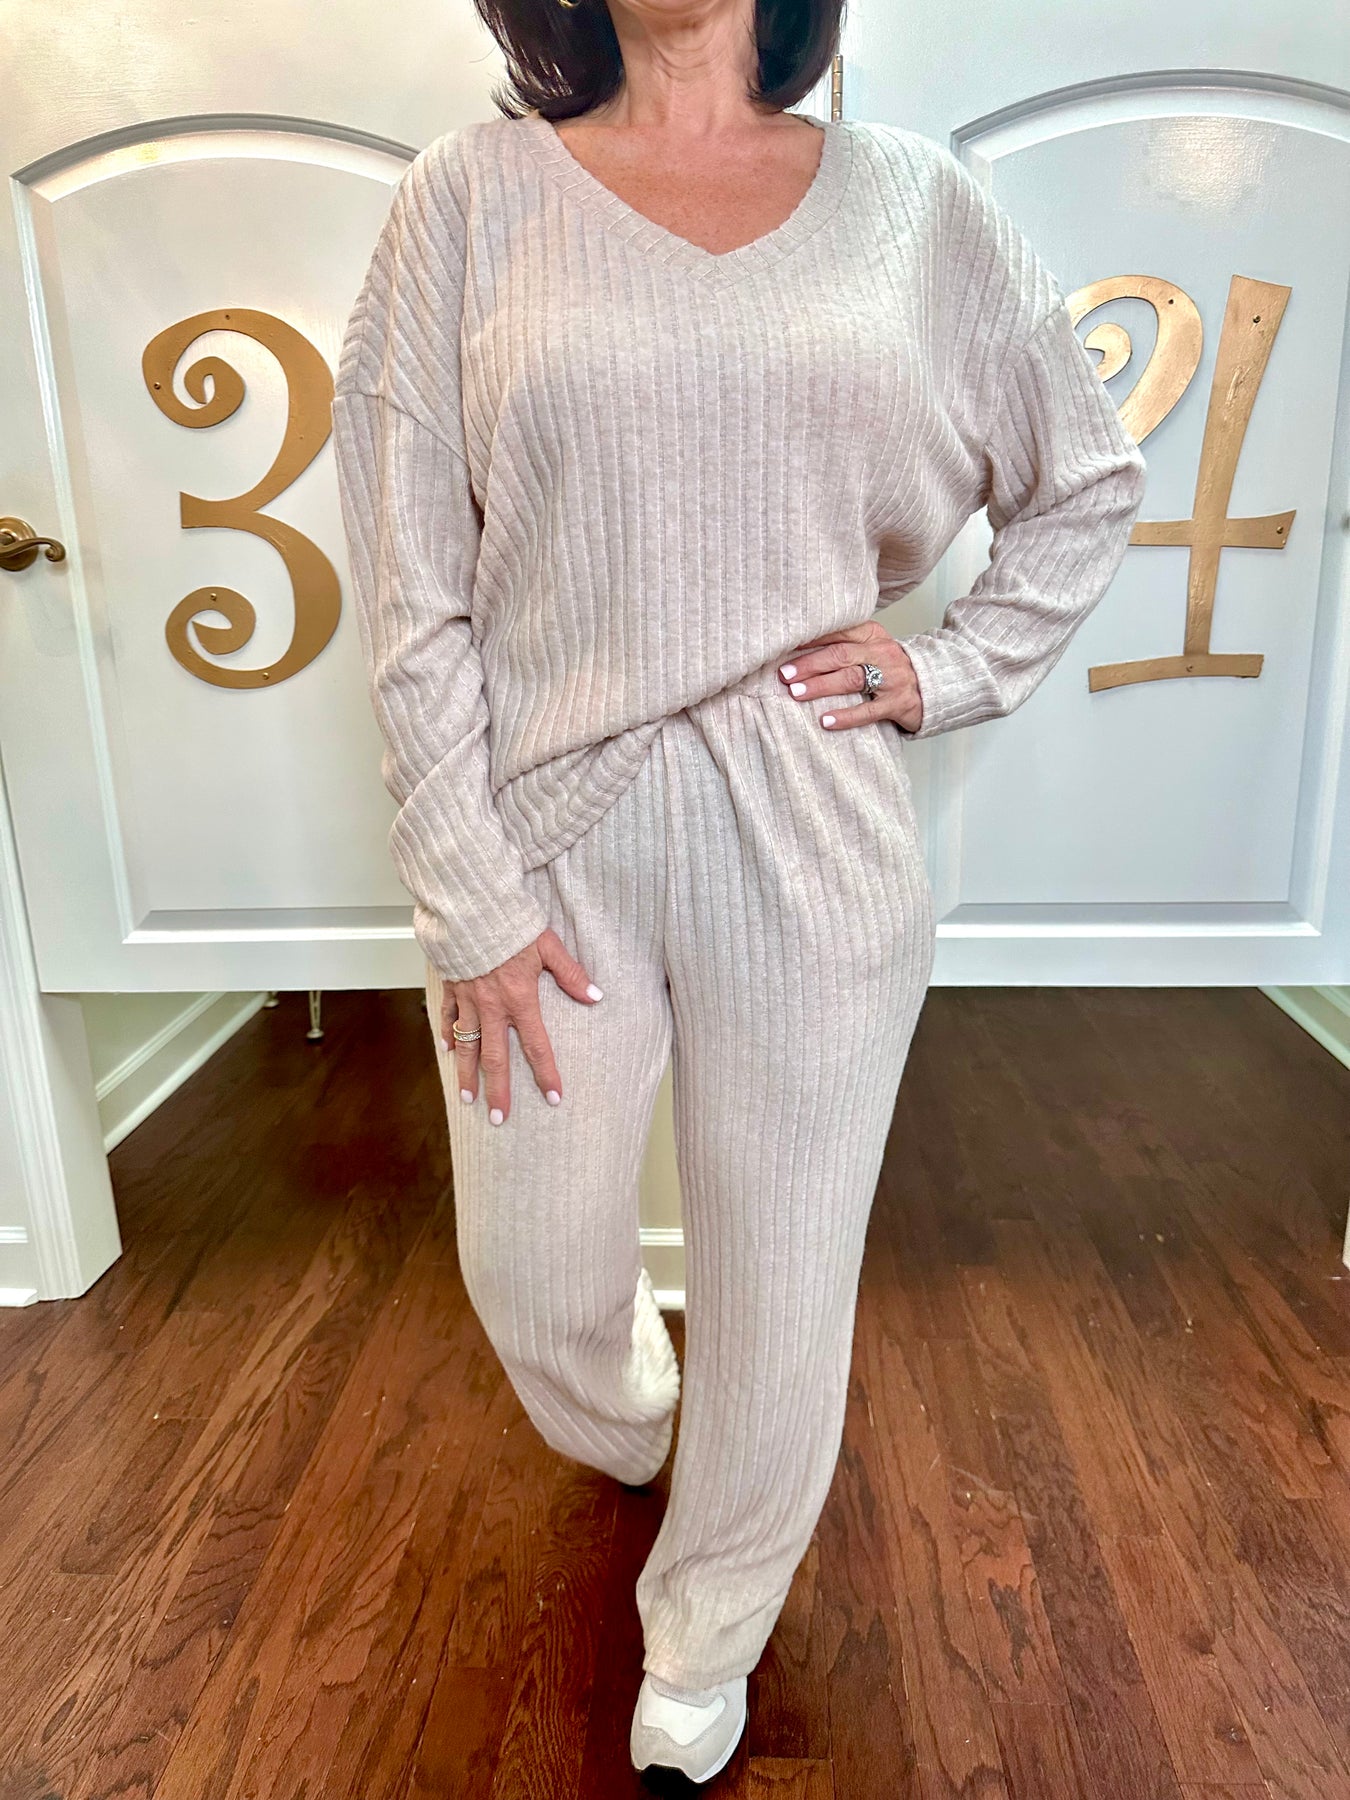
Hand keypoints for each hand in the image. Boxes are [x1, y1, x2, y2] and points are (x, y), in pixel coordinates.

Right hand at [439, 929, 603, 1124]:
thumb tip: (596, 995)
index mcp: (519, 999)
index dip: (545, 1073)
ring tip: (467, 1098)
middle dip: (497, 1090)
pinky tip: (448, 1050)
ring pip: (467, 1044)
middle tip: (498, 1118)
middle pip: (495, 1057)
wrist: (470, 904)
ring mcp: (468, 998)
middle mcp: (492, 1006)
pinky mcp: (452, 985)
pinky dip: (448, 1034)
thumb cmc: (511, 922)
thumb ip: (570, 973)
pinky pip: (448, 1015)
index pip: (536, 1045)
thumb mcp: (547, 945)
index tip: (553, 1098)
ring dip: (468, 1073)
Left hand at [777, 620, 922, 733]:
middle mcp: (882, 653)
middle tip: (785, 674)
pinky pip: (868, 710)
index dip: (812, 639)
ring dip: (821, 686)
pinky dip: (846, 716)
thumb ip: (844, 645)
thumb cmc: (890, 667)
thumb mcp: (872, 647)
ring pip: (852, 679)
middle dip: (810, 664)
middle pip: (841, 655)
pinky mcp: (897, 703)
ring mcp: (891, 678)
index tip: (785, 646)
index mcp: (873, 635)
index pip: (839, 632)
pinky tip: (825, 721)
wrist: (931, 686)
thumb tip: (797, 651)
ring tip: (796, 693)